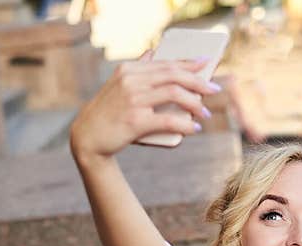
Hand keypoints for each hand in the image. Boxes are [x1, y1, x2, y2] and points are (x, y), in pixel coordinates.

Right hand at [69, 49, 220, 164]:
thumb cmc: (108, 113)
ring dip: (195, 103)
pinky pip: (168, 120)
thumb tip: (153, 52)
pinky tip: (194, 128)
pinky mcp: (135, 121)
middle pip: (173, 75)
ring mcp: (133, 100)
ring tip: (204, 112)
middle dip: (198, 81)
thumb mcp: (118, 85)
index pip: (166, 63)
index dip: (189, 64)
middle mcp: (130, 80)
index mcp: (128, 70)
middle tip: (214, 89)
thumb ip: (137, 69)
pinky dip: (185, 124)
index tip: (207, 64)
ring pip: (174, 94)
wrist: (87, 137)